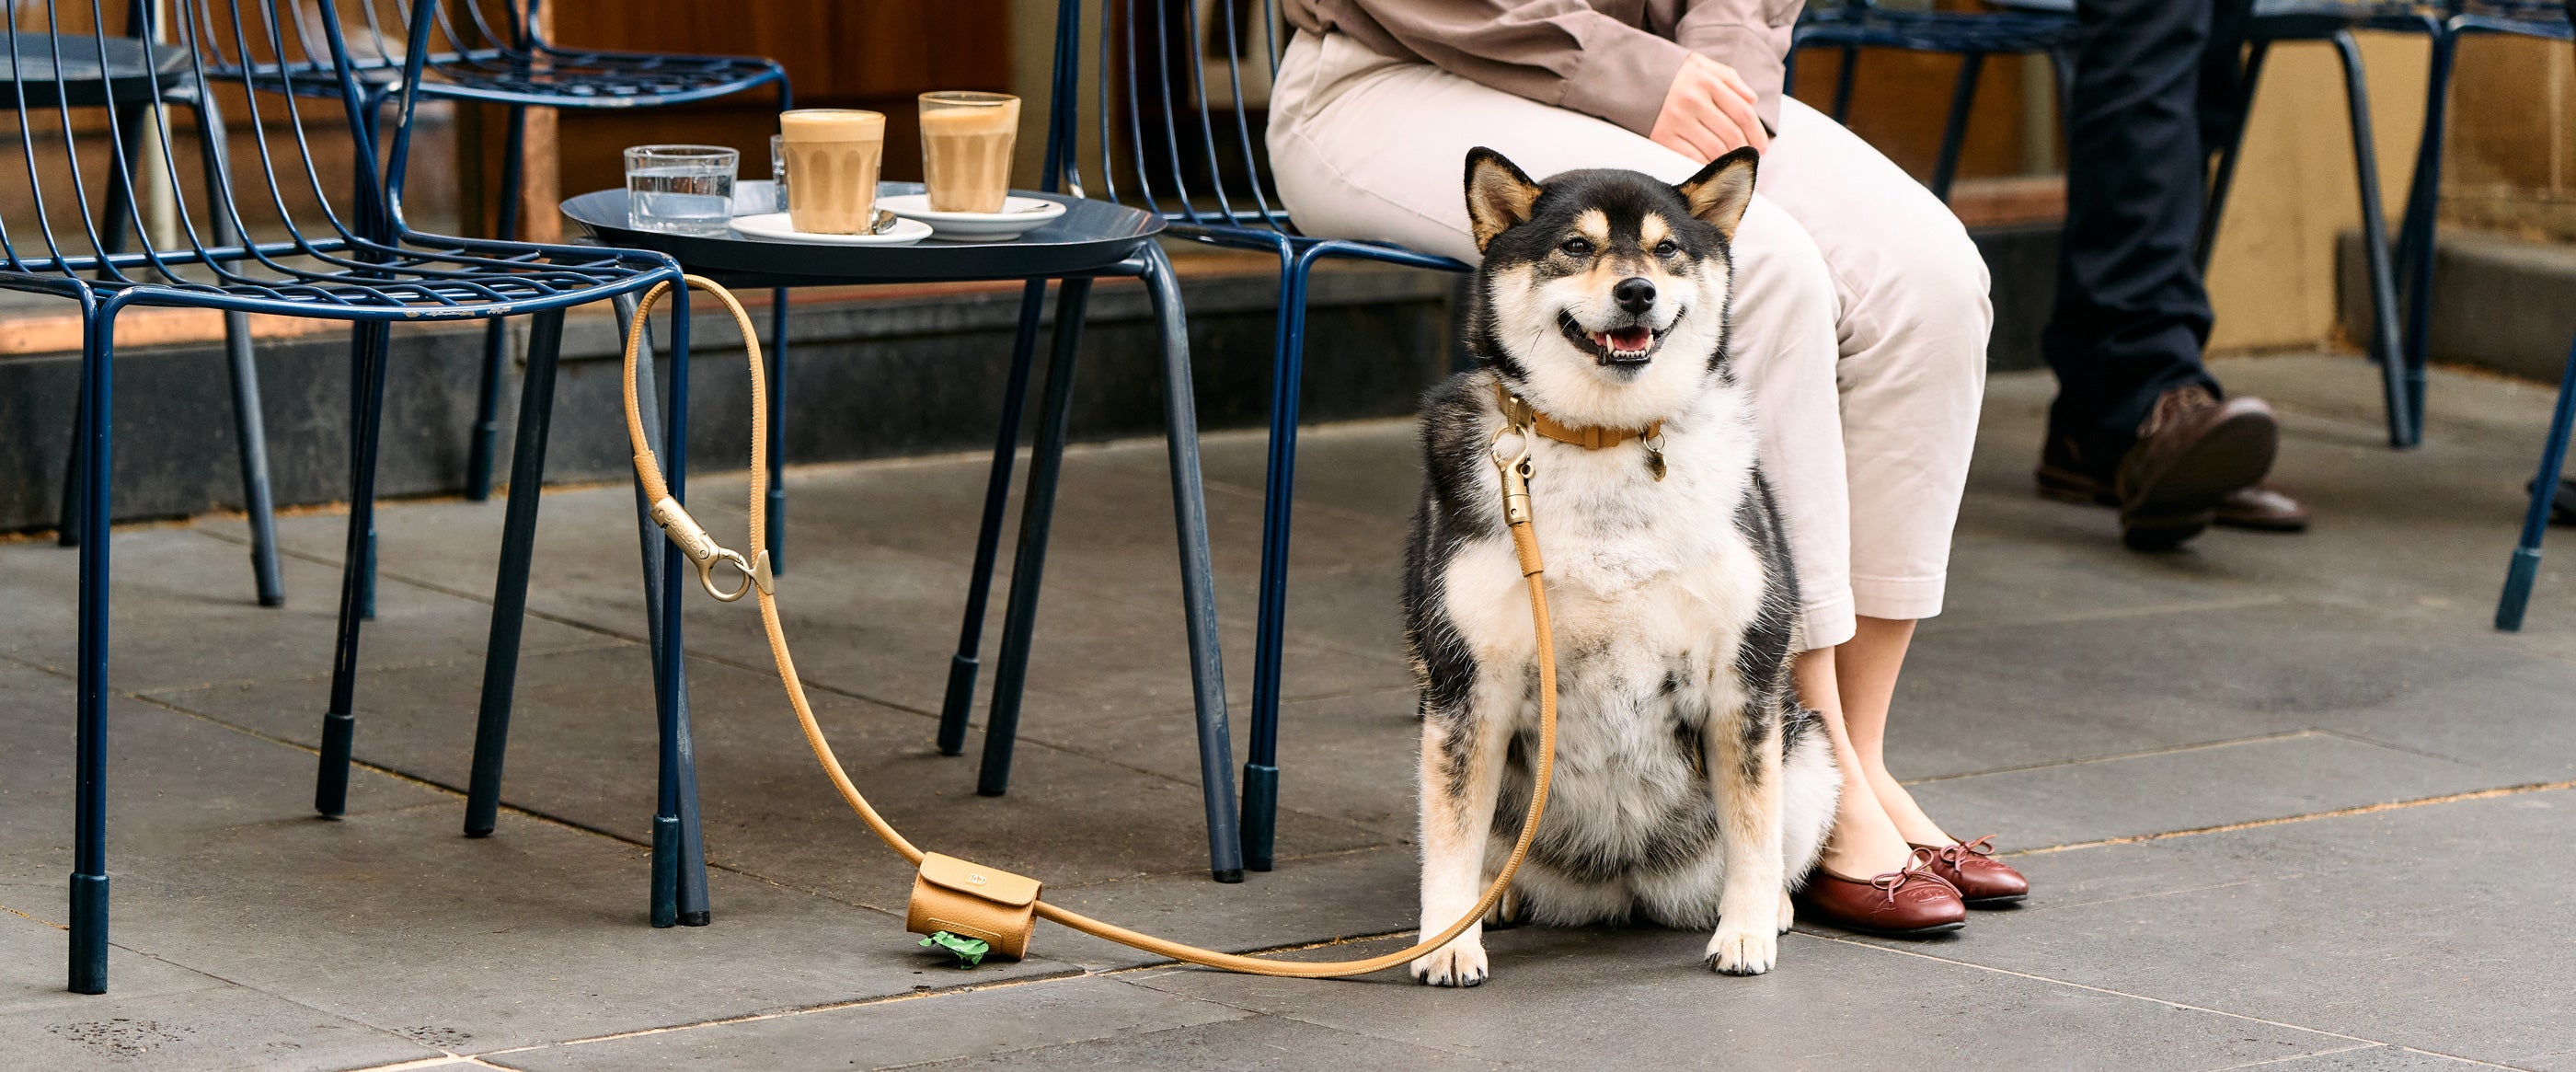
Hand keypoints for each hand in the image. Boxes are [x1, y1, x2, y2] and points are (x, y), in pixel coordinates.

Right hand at [1649, 53, 1769, 161]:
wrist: (1630, 79)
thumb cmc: (1672, 75)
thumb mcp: (1701, 66)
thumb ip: (1729, 79)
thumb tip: (1753, 100)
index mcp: (1706, 81)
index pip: (1742, 113)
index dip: (1756, 133)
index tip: (1762, 147)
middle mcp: (1692, 100)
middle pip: (1731, 134)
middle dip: (1745, 150)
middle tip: (1749, 158)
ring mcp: (1676, 120)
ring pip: (1714, 149)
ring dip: (1727, 160)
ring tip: (1732, 163)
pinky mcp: (1661, 137)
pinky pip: (1692, 157)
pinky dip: (1706, 165)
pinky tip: (1712, 165)